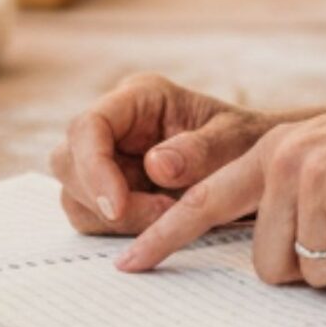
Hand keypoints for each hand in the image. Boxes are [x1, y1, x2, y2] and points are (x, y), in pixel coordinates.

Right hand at [50, 75, 291, 236]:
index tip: (116, 207)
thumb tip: (155, 165)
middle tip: (160, 215)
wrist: (258, 165)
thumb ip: (201, 150)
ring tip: (169, 217)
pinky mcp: (109, 190)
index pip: (90, 126)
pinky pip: (91, 217)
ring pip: (74, 194)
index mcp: (139, 97)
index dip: (93, 167)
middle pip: (68, 161)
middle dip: (103, 198)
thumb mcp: (236, 141)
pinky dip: (119, 229)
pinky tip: (160, 223)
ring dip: (114, 218)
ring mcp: (107, 158)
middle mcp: (115, 124)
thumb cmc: (246, 143)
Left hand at [117, 76, 325, 288]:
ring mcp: (317, 181)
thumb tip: (273, 260)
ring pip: (313, 273)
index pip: (203, 201)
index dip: (165, 238)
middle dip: (314, 264)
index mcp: (273, 152)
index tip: (128, 264)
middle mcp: (285, 163)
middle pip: (268, 265)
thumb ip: (290, 195)